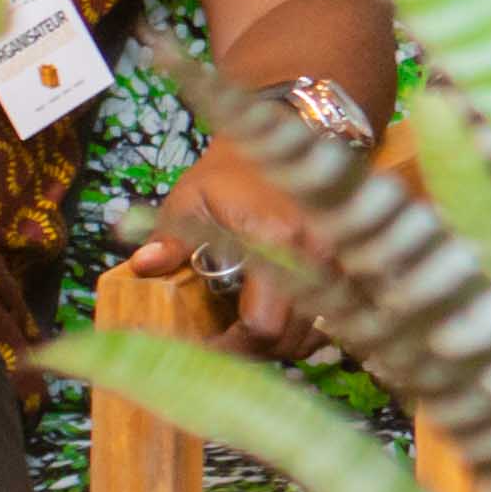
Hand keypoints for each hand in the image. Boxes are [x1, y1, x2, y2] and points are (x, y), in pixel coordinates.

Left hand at [148, 143, 323, 356]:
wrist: (287, 140)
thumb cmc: (235, 169)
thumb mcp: (193, 197)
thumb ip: (171, 236)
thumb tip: (142, 267)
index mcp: (277, 242)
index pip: (261, 325)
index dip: (229, 348)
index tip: (198, 351)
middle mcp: (318, 259)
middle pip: (287, 339)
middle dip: (249, 352)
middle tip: (214, 347)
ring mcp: (341, 266)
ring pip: (310, 336)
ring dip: (275, 346)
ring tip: (240, 335)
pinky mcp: (348, 269)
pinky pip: (328, 321)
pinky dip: (300, 332)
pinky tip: (273, 321)